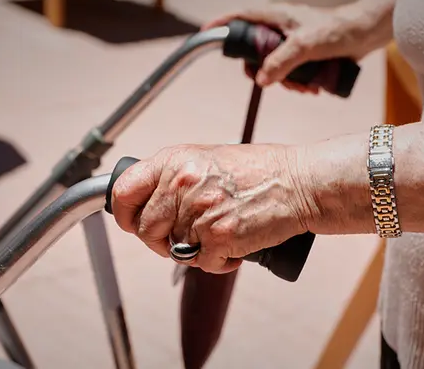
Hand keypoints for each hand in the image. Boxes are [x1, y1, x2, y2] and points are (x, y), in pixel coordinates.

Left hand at [109, 143, 320, 273]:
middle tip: (182, 239)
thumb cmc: (261, 170)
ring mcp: (198, 212)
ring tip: (218, 235)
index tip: (131, 222)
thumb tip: (151, 202)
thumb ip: (176, 177)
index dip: (123, 214)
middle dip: (159, 241)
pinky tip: (235, 246)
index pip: (124, 191)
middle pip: (146, 229)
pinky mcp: (218, 237)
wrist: (299, 182)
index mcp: (175, 161)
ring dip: (195, 250)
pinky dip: (218, 262)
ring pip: (175, 249)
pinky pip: (203, 263)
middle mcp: (181, 185)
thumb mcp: (208, 159)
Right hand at [202, 3, 378, 94]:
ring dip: (287, 82)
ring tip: (305, 88)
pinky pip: (292, 72)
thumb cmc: (337, 31)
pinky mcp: (306, 55)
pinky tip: (313, 88)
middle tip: (272, 82)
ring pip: (276, 66)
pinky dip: (299, 83)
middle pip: (256, 52)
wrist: (366, 33)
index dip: (223, 24)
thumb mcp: (304, 46)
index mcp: (276, 17)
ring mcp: (293, 42)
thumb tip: (261, 80)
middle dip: (264, 72)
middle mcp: (282, 28)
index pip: (241, 17)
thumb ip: (280, 62)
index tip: (207, 33)